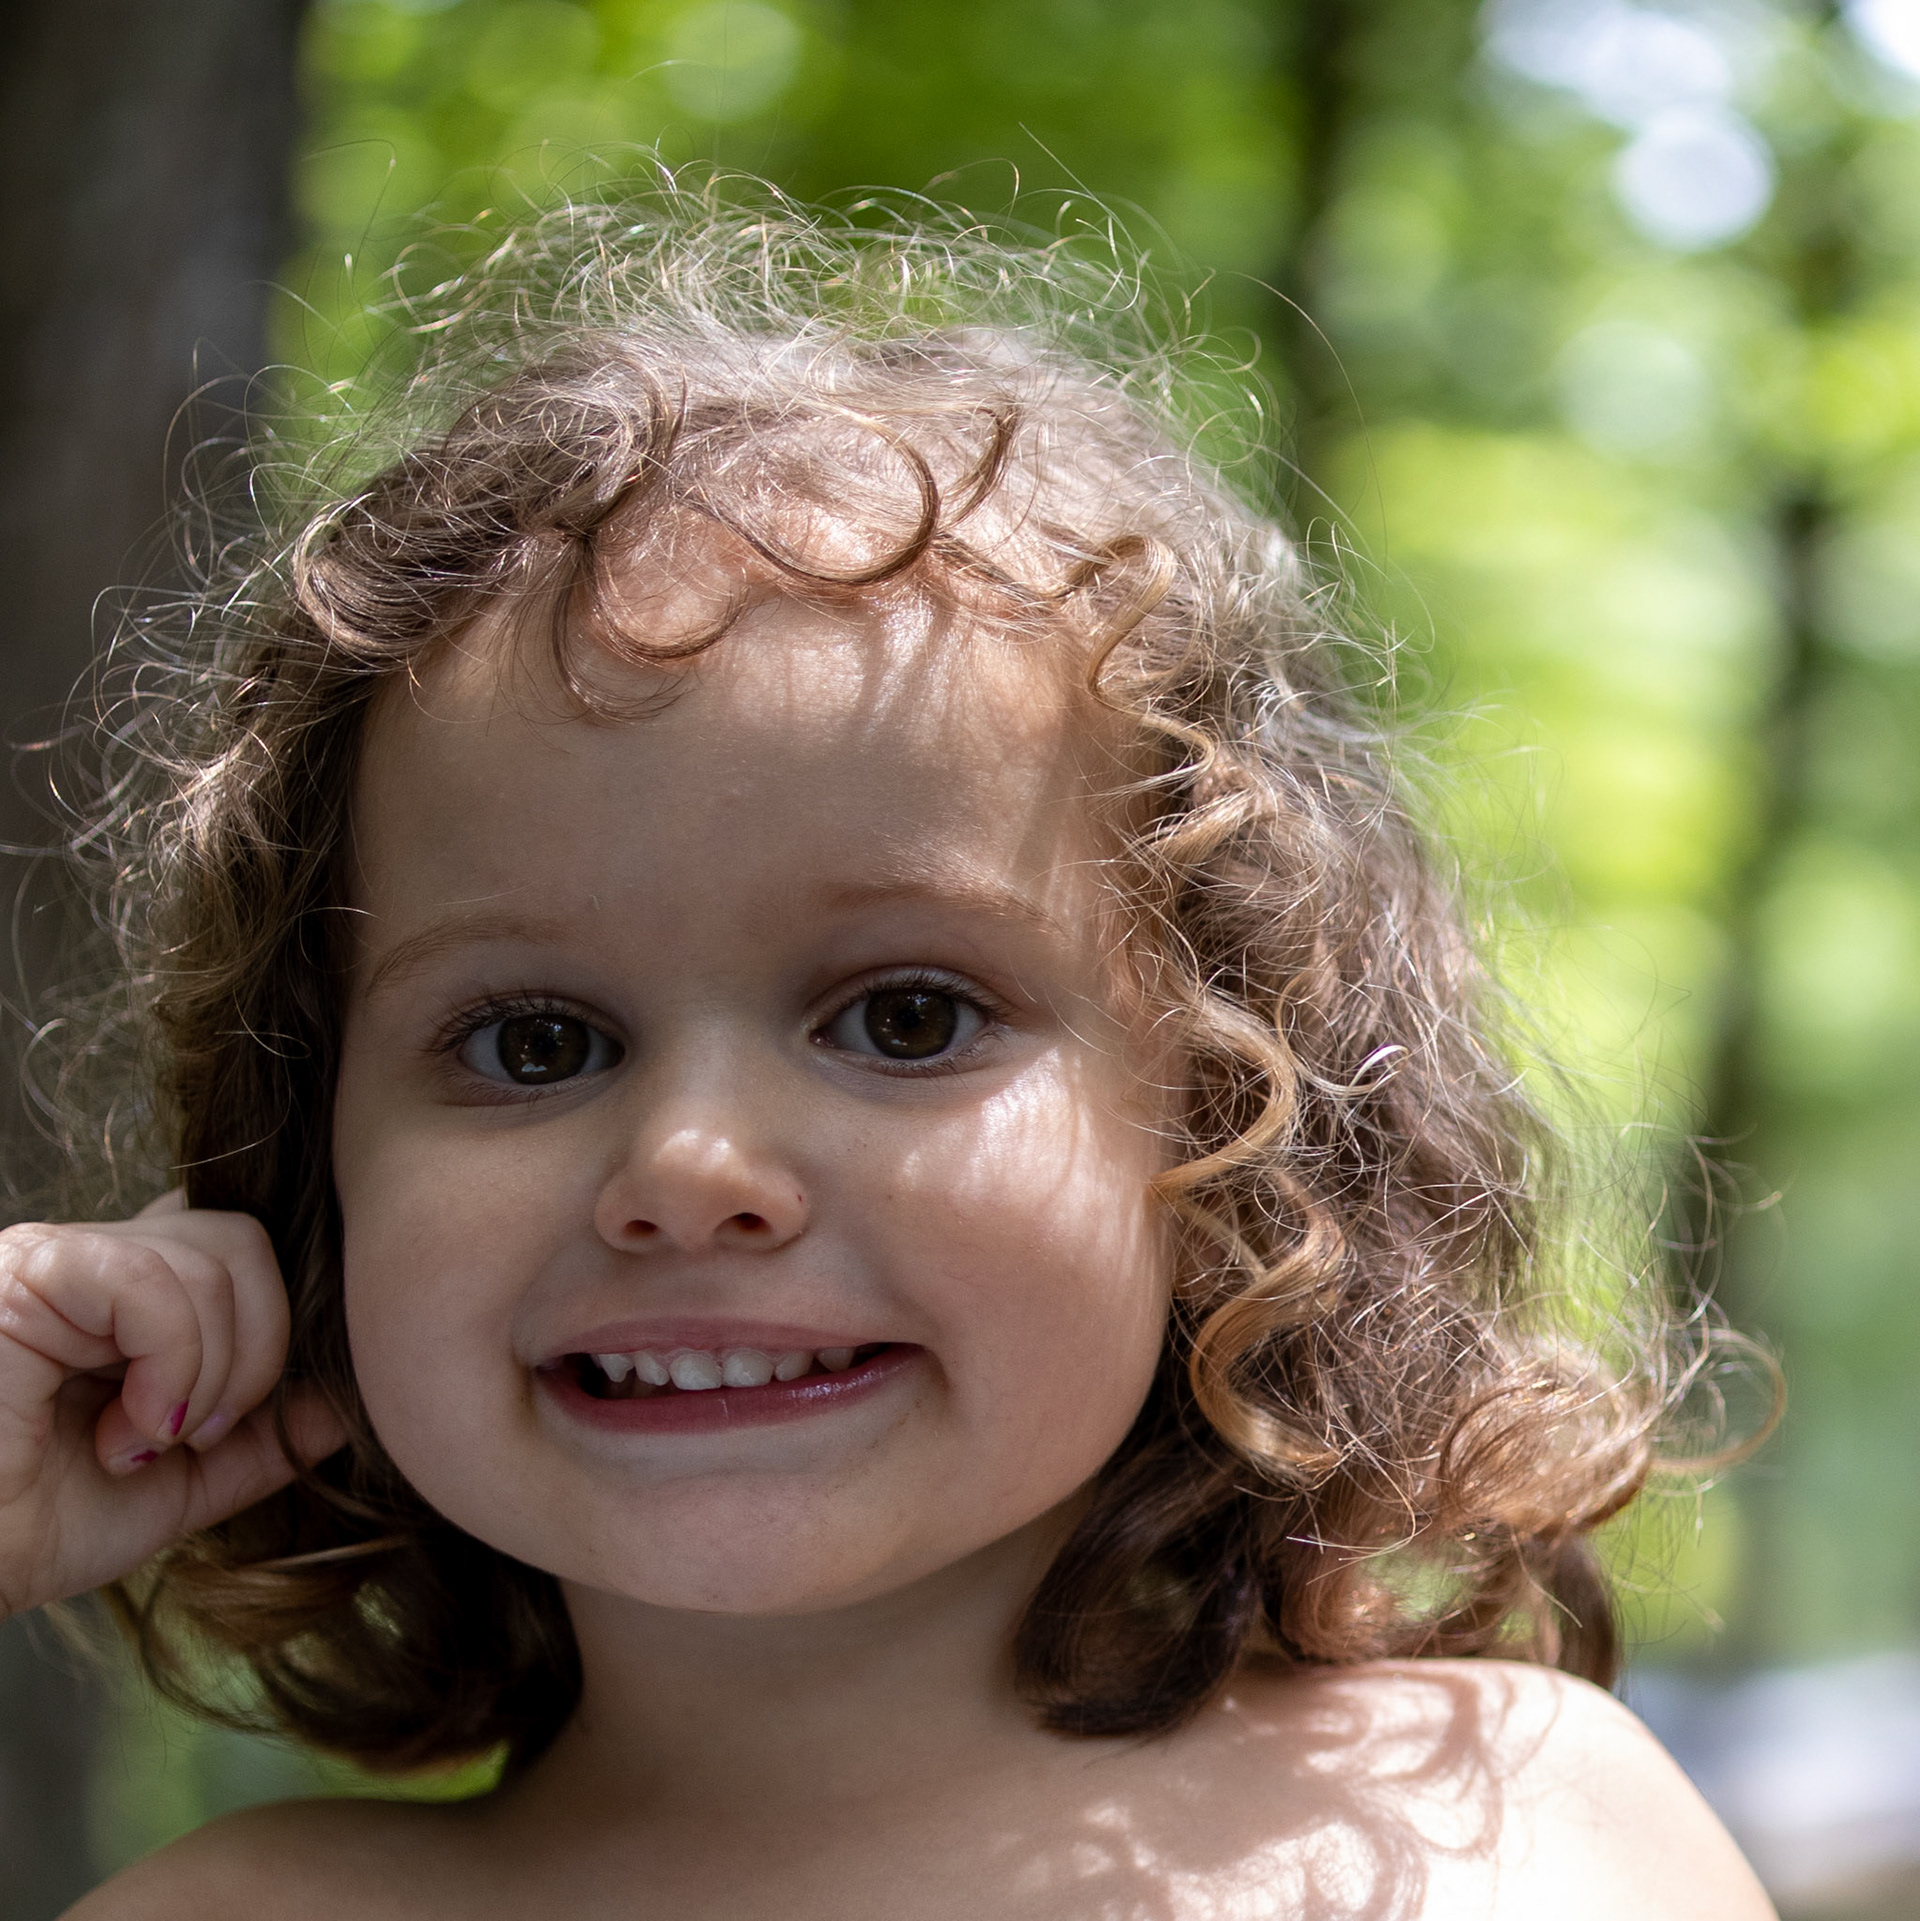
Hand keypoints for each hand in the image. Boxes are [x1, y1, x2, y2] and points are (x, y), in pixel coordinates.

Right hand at [0, 1193, 347, 1620]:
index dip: (274, 1321)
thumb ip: (262, 1439)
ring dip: (212, 1374)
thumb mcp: (173, 1488)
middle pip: (250, 1240)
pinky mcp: (29, 1272)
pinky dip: (172, 1365)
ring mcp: (58, 1255)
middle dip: (261, 1350)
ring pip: (222, 1255)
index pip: (241, 1247)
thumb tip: (352, 1396)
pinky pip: (155, 1281)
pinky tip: (125, 1432)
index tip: (242, 1418)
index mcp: (125, 1298)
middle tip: (198, 1435)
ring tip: (143, 1442)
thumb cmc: (24, 1530)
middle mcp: (93, 1258)